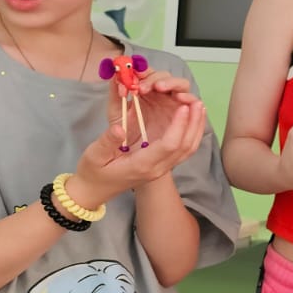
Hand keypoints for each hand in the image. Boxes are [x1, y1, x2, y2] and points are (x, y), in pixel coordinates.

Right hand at [68, 101, 206, 211]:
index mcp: (142, 165)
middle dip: (193, 123)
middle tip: (197, 102)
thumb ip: (107, 142)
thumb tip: (119, 128)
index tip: (182, 106)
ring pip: (188, 149)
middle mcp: (157, 168)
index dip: (178, 125)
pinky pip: (183, 150)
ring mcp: (161, 169)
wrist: (95, 191)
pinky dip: (191, 133)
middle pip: (185, 146)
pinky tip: (192, 119)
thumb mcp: (94, 155)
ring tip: (199, 106)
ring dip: (196, 127)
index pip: (169, 145)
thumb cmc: (93, 172)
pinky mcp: (162, 165)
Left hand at [107, 67, 197, 132]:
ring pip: (182, 87)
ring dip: (173, 84)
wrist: (126, 154)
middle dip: (158, 79)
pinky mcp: (184, 115)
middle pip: (168, 77)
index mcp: (147, 88)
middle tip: (143, 87)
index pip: (150, 73)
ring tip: (160, 88)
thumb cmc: (123, 130)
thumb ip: (115, 92)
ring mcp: (175, 103)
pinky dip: (189, 99)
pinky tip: (181, 100)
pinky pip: (192, 104)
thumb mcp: (116, 111)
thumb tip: (116, 76)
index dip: (145, 72)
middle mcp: (163, 93)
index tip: (135, 78)